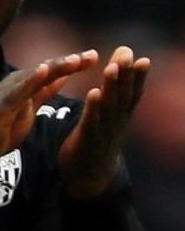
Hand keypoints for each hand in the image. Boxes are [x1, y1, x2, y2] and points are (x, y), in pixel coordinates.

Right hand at [0, 50, 97, 174]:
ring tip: (75, 59)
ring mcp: (7, 92)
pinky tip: (44, 70)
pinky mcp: (1, 105)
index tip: (94, 57)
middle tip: (93, 55)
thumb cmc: (0, 129)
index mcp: (24, 85)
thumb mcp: (28, 108)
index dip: (73, 64)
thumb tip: (63, 76)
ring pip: (35, 76)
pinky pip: (18, 90)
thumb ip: (44, 91)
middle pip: (47, 69)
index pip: (52, 71)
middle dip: (70, 62)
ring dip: (55, 67)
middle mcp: (16, 83)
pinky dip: (31, 79)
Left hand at [58, 46, 148, 197]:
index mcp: (120, 116)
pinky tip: (93, 93)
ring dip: (111, 87)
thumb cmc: (98, 139)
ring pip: (108, 106)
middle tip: (127, 54)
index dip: (138, 78)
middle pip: (122, 96)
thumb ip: (116, 91)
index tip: (142, 59)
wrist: (88, 175)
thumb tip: (120, 60)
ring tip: (111, 68)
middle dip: (125, 75)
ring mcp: (103, 132)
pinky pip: (91, 122)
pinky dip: (93, 108)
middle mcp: (116, 123)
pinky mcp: (87, 140)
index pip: (131, 94)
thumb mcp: (110, 116)